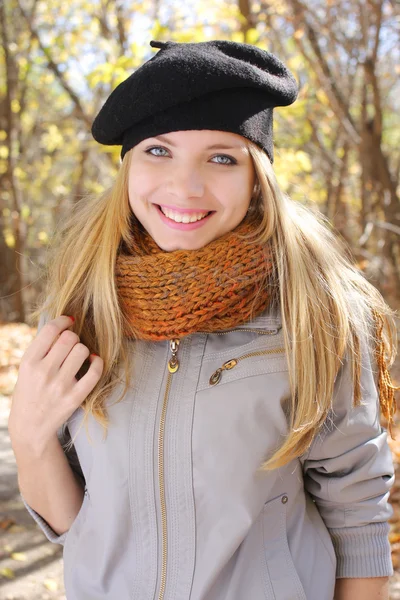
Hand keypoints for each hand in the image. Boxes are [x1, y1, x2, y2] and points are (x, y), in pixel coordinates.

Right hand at [8, 315, 102, 455]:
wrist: (31, 427)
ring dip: (83, 349)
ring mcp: (60, 385)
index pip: (51, 330)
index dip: (63, 321)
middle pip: (69, 338)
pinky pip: (95, 371)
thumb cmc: (30, 391)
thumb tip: (66, 323)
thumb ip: (42, 348)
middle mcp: (44, 372)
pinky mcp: (75, 397)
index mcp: (29, 362)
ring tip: (78, 356)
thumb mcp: (26, 368)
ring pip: (82, 350)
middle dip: (73, 337)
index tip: (69, 322)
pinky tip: (93, 361)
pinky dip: (97, 362)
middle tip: (71, 344)